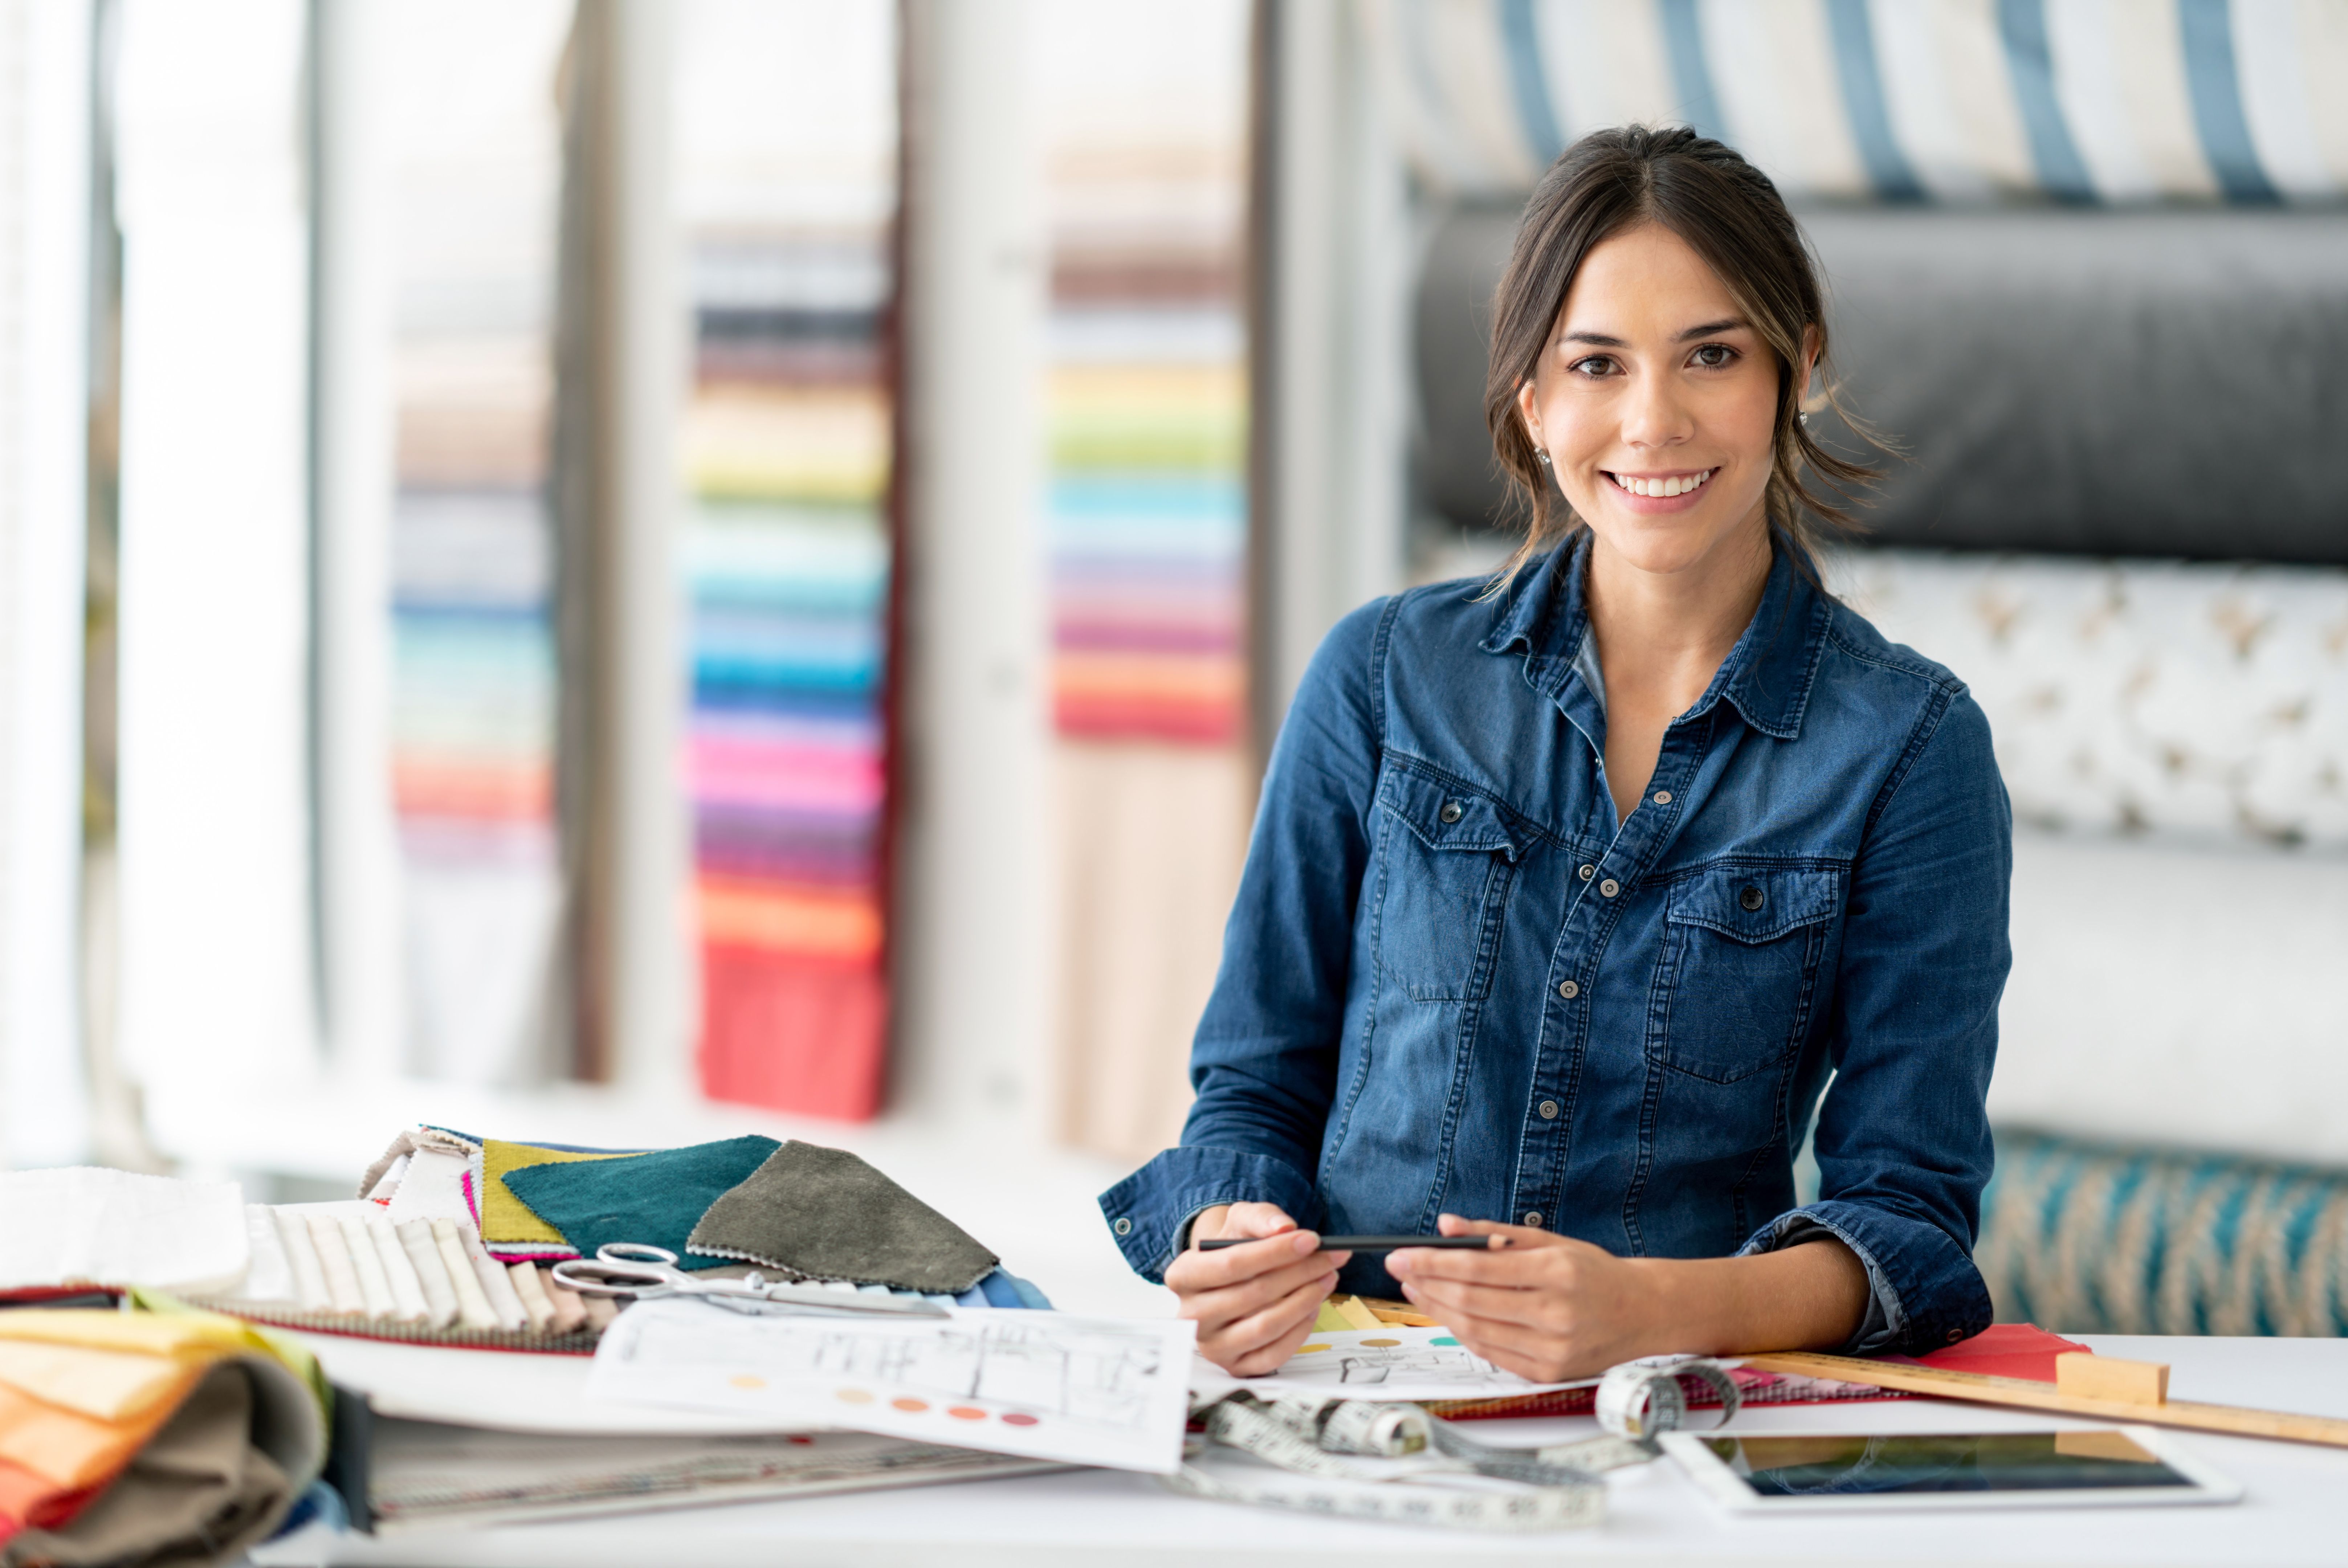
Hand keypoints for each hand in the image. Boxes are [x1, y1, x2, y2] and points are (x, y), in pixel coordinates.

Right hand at [1163, 1202, 1351, 1375]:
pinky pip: (1275, 1354)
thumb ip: (1262, 1218)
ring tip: (1327, 1277)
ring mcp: (1212, 1346)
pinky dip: (1300, 1329)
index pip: (1232, 1264)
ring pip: (1267, 1326)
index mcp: (1182, 1276)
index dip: (1275, 1252)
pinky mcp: (1235, 1367)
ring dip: (1306, 1299)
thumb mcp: (1241, 1221)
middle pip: (1254, 1294)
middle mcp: (1192, 1315)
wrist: (1227, 1280)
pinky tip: (1313, 1306)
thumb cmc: (1233, 1250)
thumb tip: (1284, 1228)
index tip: (1312, 1240)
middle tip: (1331, 1258)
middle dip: (1300, 1273)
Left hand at [1384, 1214, 1657, 1381]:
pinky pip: (1491, 1352)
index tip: (1401, 1254)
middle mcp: (1555, 1314)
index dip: (1432, 1262)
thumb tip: (1445, 1225)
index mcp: (1556, 1273)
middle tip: (1399, 1270)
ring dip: (1438, 1310)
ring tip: (1416, 1290)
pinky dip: (1463, 1333)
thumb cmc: (1592, 1272)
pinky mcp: (1548, 1373)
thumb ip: (1494, 1232)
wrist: (1642, 1313)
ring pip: (1475, 1330)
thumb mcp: (1549, 1241)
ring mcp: (1552, 1349)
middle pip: (1470, 1301)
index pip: (1477, 1267)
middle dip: (1426, 1284)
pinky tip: (1447, 1314)